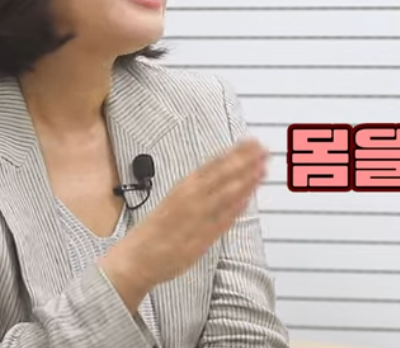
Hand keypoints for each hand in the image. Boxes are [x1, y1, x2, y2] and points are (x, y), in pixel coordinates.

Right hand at [99, 137, 268, 308]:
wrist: (135, 258)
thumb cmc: (157, 229)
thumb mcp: (177, 199)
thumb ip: (202, 189)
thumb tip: (226, 176)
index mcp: (184, 187)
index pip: (214, 164)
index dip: (235, 152)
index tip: (252, 142)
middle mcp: (190, 199)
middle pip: (222, 176)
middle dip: (245, 161)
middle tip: (264, 150)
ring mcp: (195, 219)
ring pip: (224, 196)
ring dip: (245, 181)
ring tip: (262, 169)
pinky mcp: (198, 241)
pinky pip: (219, 222)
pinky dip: (233, 211)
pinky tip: (247, 200)